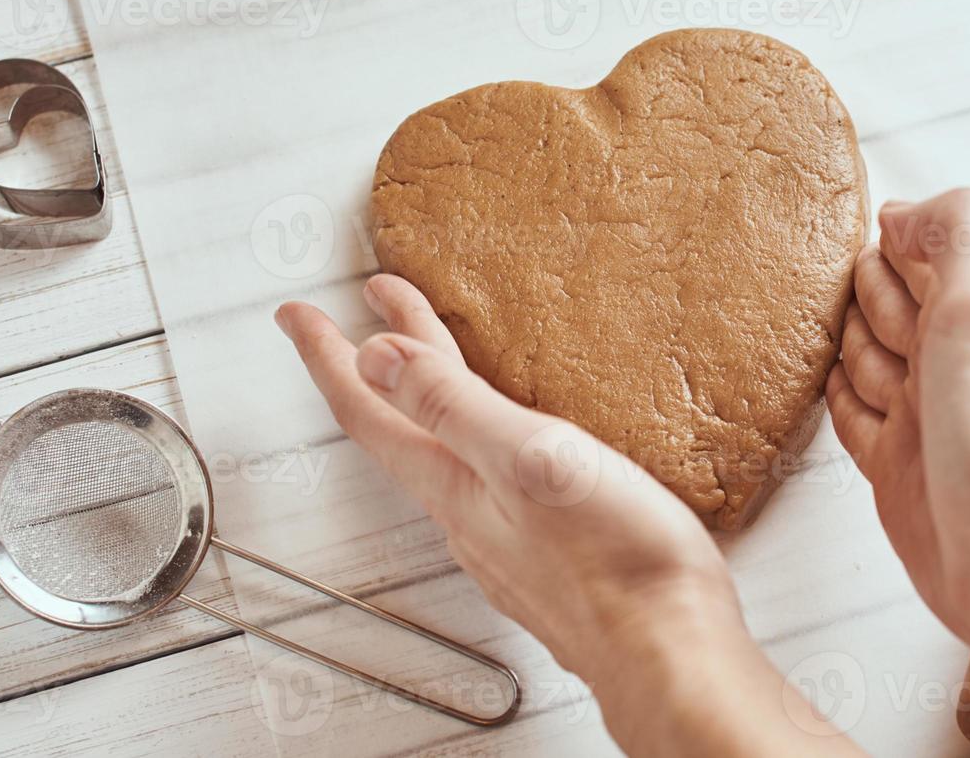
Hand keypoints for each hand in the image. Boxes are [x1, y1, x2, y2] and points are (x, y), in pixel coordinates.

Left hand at [277, 275, 859, 754]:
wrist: (671, 655)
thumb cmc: (619, 565)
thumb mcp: (532, 460)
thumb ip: (453, 407)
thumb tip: (377, 357)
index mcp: (457, 485)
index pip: (371, 410)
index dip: (329, 355)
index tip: (298, 315)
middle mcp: (469, 514)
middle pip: (401, 426)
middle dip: (374, 363)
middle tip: (354, 317)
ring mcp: (504, 540)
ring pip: (442, 454)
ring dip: (423, 396)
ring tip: (421, 359)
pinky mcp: (545, 557)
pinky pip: (485, 480)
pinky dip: (471, 436)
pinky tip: (499, 441)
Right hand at [826, 189, 969, 715]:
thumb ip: (956, 228)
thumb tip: (900, 212)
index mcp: (965, 313)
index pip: (904, 258)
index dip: (883, 250)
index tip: (863, 236)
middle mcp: (940, 364)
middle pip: (876, 307)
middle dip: (857, 294)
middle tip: (835, 282)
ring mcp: (915, 418)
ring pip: (858, 360)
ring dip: (839, 341)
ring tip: (817, 322)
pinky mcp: (891, 470)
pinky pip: (850, 419)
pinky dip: (835, 397)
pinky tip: (829, 387)